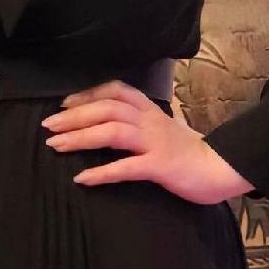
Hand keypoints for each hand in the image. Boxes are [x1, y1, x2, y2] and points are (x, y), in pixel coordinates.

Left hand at [40, 79, 255, 204]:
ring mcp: (154, 142)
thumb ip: (138, 122)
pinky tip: (82, 178)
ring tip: (55, 145)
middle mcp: (150, 120)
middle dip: (75, 115)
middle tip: (48, 125)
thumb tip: (107, 122)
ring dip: (80, 137)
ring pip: (112, 131)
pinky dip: (101, 172)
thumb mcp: (162, 128)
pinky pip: (126, 167)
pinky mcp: (160, 166)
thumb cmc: (188, 150)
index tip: (64, 103)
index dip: (88, 94)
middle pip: (107, 108)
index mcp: (149, 109)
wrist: (220, 168)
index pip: (115, 90)